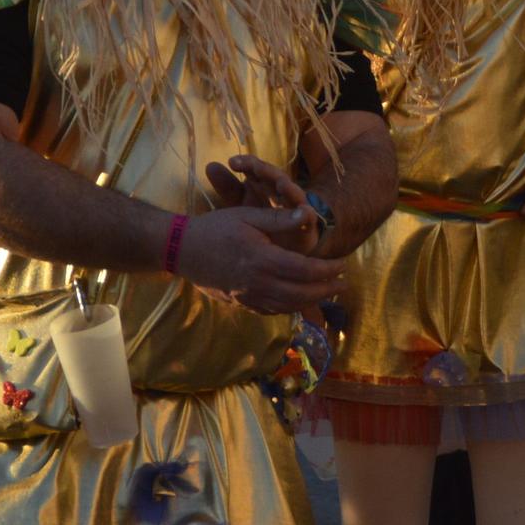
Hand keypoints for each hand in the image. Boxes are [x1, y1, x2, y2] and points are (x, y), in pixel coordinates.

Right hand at [176, 205, 348, 313]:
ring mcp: (247, 296)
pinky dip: (288, 308)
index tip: (343, 265)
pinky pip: (270, 311)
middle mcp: (257, 283)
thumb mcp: (248, 215)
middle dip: (325, 290)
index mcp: (262, 260)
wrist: (181, 250)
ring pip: (287, 307)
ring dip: (310, 302)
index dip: (327, 270)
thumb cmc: (215, 228)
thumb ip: (280, 219)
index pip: (305, 271)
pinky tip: (298, 301)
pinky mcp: (239, 302)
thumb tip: (309, 213)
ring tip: (326, 293)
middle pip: (300, 294)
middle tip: (342, 284)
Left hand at [205, 156, 314, 253]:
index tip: (232, 162)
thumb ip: (228, 188)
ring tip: (281, 184)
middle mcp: (281, 191)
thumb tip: (209, 164)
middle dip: (266, 172)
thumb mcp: (242, 205)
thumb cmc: (262, 222)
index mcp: (265, 185)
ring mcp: (295, 206)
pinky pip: (308, 218)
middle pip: (275, 177)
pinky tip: (306, 211)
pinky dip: (307, 215)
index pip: (256, 169)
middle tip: (255, 168)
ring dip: (289, 189)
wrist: (286, 245)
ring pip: (293, 194)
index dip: (246, 164)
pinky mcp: (306, 225)